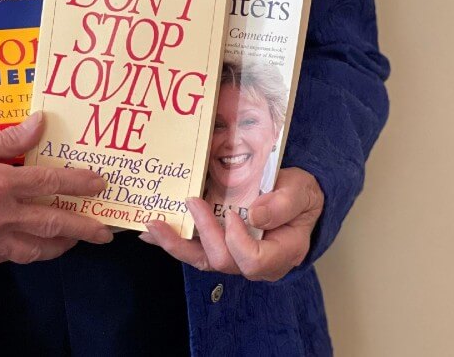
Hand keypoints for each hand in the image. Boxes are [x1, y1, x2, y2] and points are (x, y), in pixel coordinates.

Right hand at [0, 112, 111, 266]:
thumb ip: (8, 139)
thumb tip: (41, 123)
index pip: (47, 184)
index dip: (77, 184)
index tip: (99, 184)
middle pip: (50, 224)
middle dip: (81, 228)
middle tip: (104, 231)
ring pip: (34, 249)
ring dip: (59, 244)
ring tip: (76, 238)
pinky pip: (11, 254)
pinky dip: (30, 248)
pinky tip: (39, 239)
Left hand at [140, 167, 323, 281]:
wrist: (294, 196)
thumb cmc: (300, 195)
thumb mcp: (301, 191)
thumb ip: (283, 203)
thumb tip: (254, 216)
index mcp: (281, 253)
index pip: (255, 261)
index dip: (238, 241)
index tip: (233, 213)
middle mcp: (256, 263)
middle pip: (223, 262)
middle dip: (204, 232)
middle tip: (193, 201)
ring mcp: (235, 256)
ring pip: (202, 260)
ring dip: (176, 243)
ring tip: (154, 225)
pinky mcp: (219, 246)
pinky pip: (194, 250)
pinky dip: (172, 240)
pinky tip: (152, 231)